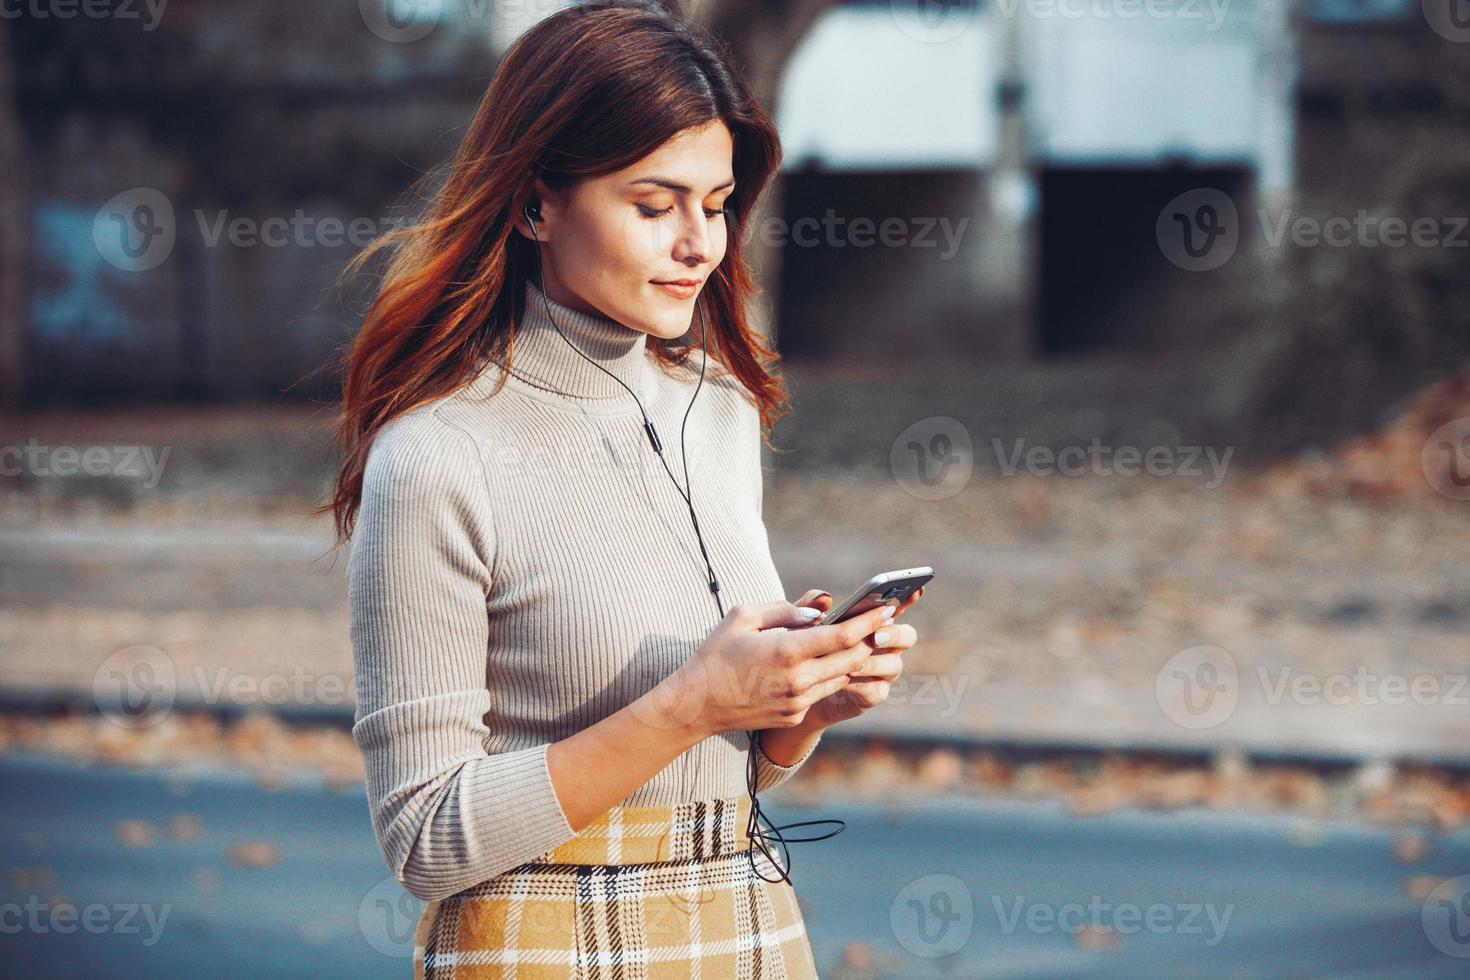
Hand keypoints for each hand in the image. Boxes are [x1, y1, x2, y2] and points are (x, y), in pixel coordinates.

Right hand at [646, 599, 900, 735]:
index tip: (886, 608)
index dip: (868, 621)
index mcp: (786, 651)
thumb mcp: (743, 616)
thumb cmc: (716, 653)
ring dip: (853, 659)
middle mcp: (798, 680)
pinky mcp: (794, 716)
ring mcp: (798, 702)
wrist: (697, 704)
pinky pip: (822, 692)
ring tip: (861, 640)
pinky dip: (830, 676)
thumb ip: (785, 609)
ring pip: (841, 677)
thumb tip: (818, 612)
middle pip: (851, 659)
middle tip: (882, 622)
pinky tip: (829, 663)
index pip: (841, 635)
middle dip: (869, 639)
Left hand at [793, 585, 922, 728]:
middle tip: (877, 634)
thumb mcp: (800, 624)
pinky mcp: (872, 694)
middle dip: (895, 634)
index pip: (896, 607)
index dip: (908, 598)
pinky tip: (845, 681)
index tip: (916, 589)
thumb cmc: (802, 649)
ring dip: (873, 662)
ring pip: (894, 664)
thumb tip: (825, 599)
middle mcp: (885, 645)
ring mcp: (882, 671)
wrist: (795, 689)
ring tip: (853, 663)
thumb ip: (809, 607)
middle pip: (907, 636)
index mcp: (873, 622)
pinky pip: (877, 690)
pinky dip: (862, 684)